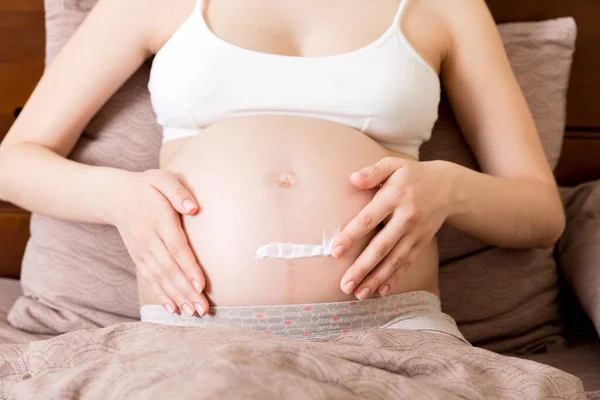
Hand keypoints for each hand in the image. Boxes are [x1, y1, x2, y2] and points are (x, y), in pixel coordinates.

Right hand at [105, 169, 207, 316]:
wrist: (113, 195)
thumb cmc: (146, 186)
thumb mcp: (162, 178)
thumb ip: (178, 191)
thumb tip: (193, 208)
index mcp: (159, 220)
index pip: (176, 247)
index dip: (188, 267)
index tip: (201, 284)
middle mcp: (149, 239)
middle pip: (169, 269)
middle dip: (186, 291)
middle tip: (203, 309)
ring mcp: (141, 251)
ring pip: (160, 278)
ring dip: (176, 297)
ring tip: (192, 313)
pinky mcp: (138, 257)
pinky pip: (149, 279)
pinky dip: (160, 294)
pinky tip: (171, 309)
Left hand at [331, 157, 454, 299]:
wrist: (449, 187)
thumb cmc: (412, 175)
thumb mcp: (394, 165)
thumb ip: (373, 172)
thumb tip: (353, 179)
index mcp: (394, 197)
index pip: (369, 219)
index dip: (351, 236)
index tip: (335, 251)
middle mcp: (406, 218)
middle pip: (381, 246)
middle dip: (362, 268)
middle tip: (345, 285)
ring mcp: (415, 233)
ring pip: (394, 260)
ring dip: (376, 279)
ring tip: (358, 294)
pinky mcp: (421, 243)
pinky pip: (406, 263)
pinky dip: (394, 278)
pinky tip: (381, 291)